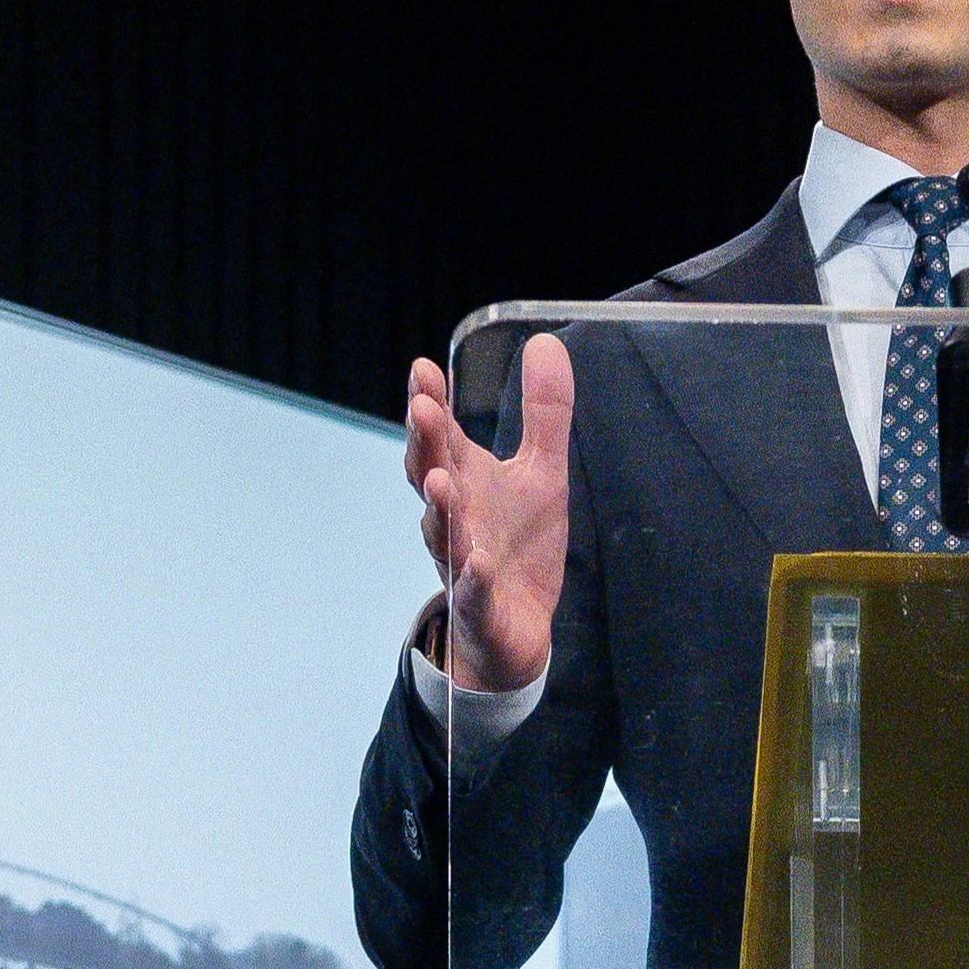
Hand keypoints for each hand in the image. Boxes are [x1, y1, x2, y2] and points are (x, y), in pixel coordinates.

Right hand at [403, 336, 575, 694]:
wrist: (515, 627)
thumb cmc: (518, 544)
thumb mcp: (542, 472)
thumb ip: (544, 412)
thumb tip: (547, 341)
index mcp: (463, 480)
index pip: (438, 436)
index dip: (428, 403)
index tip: (423, 368)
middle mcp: (453, 517)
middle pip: (428, 474)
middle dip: (424, 444)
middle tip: (422, 408)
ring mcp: (461, 561)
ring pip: (443, 534)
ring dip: (440, 508)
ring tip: (440, 481)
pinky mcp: (481, 606)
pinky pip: (473, 591)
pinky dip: (474, 578)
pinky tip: (479, 563)